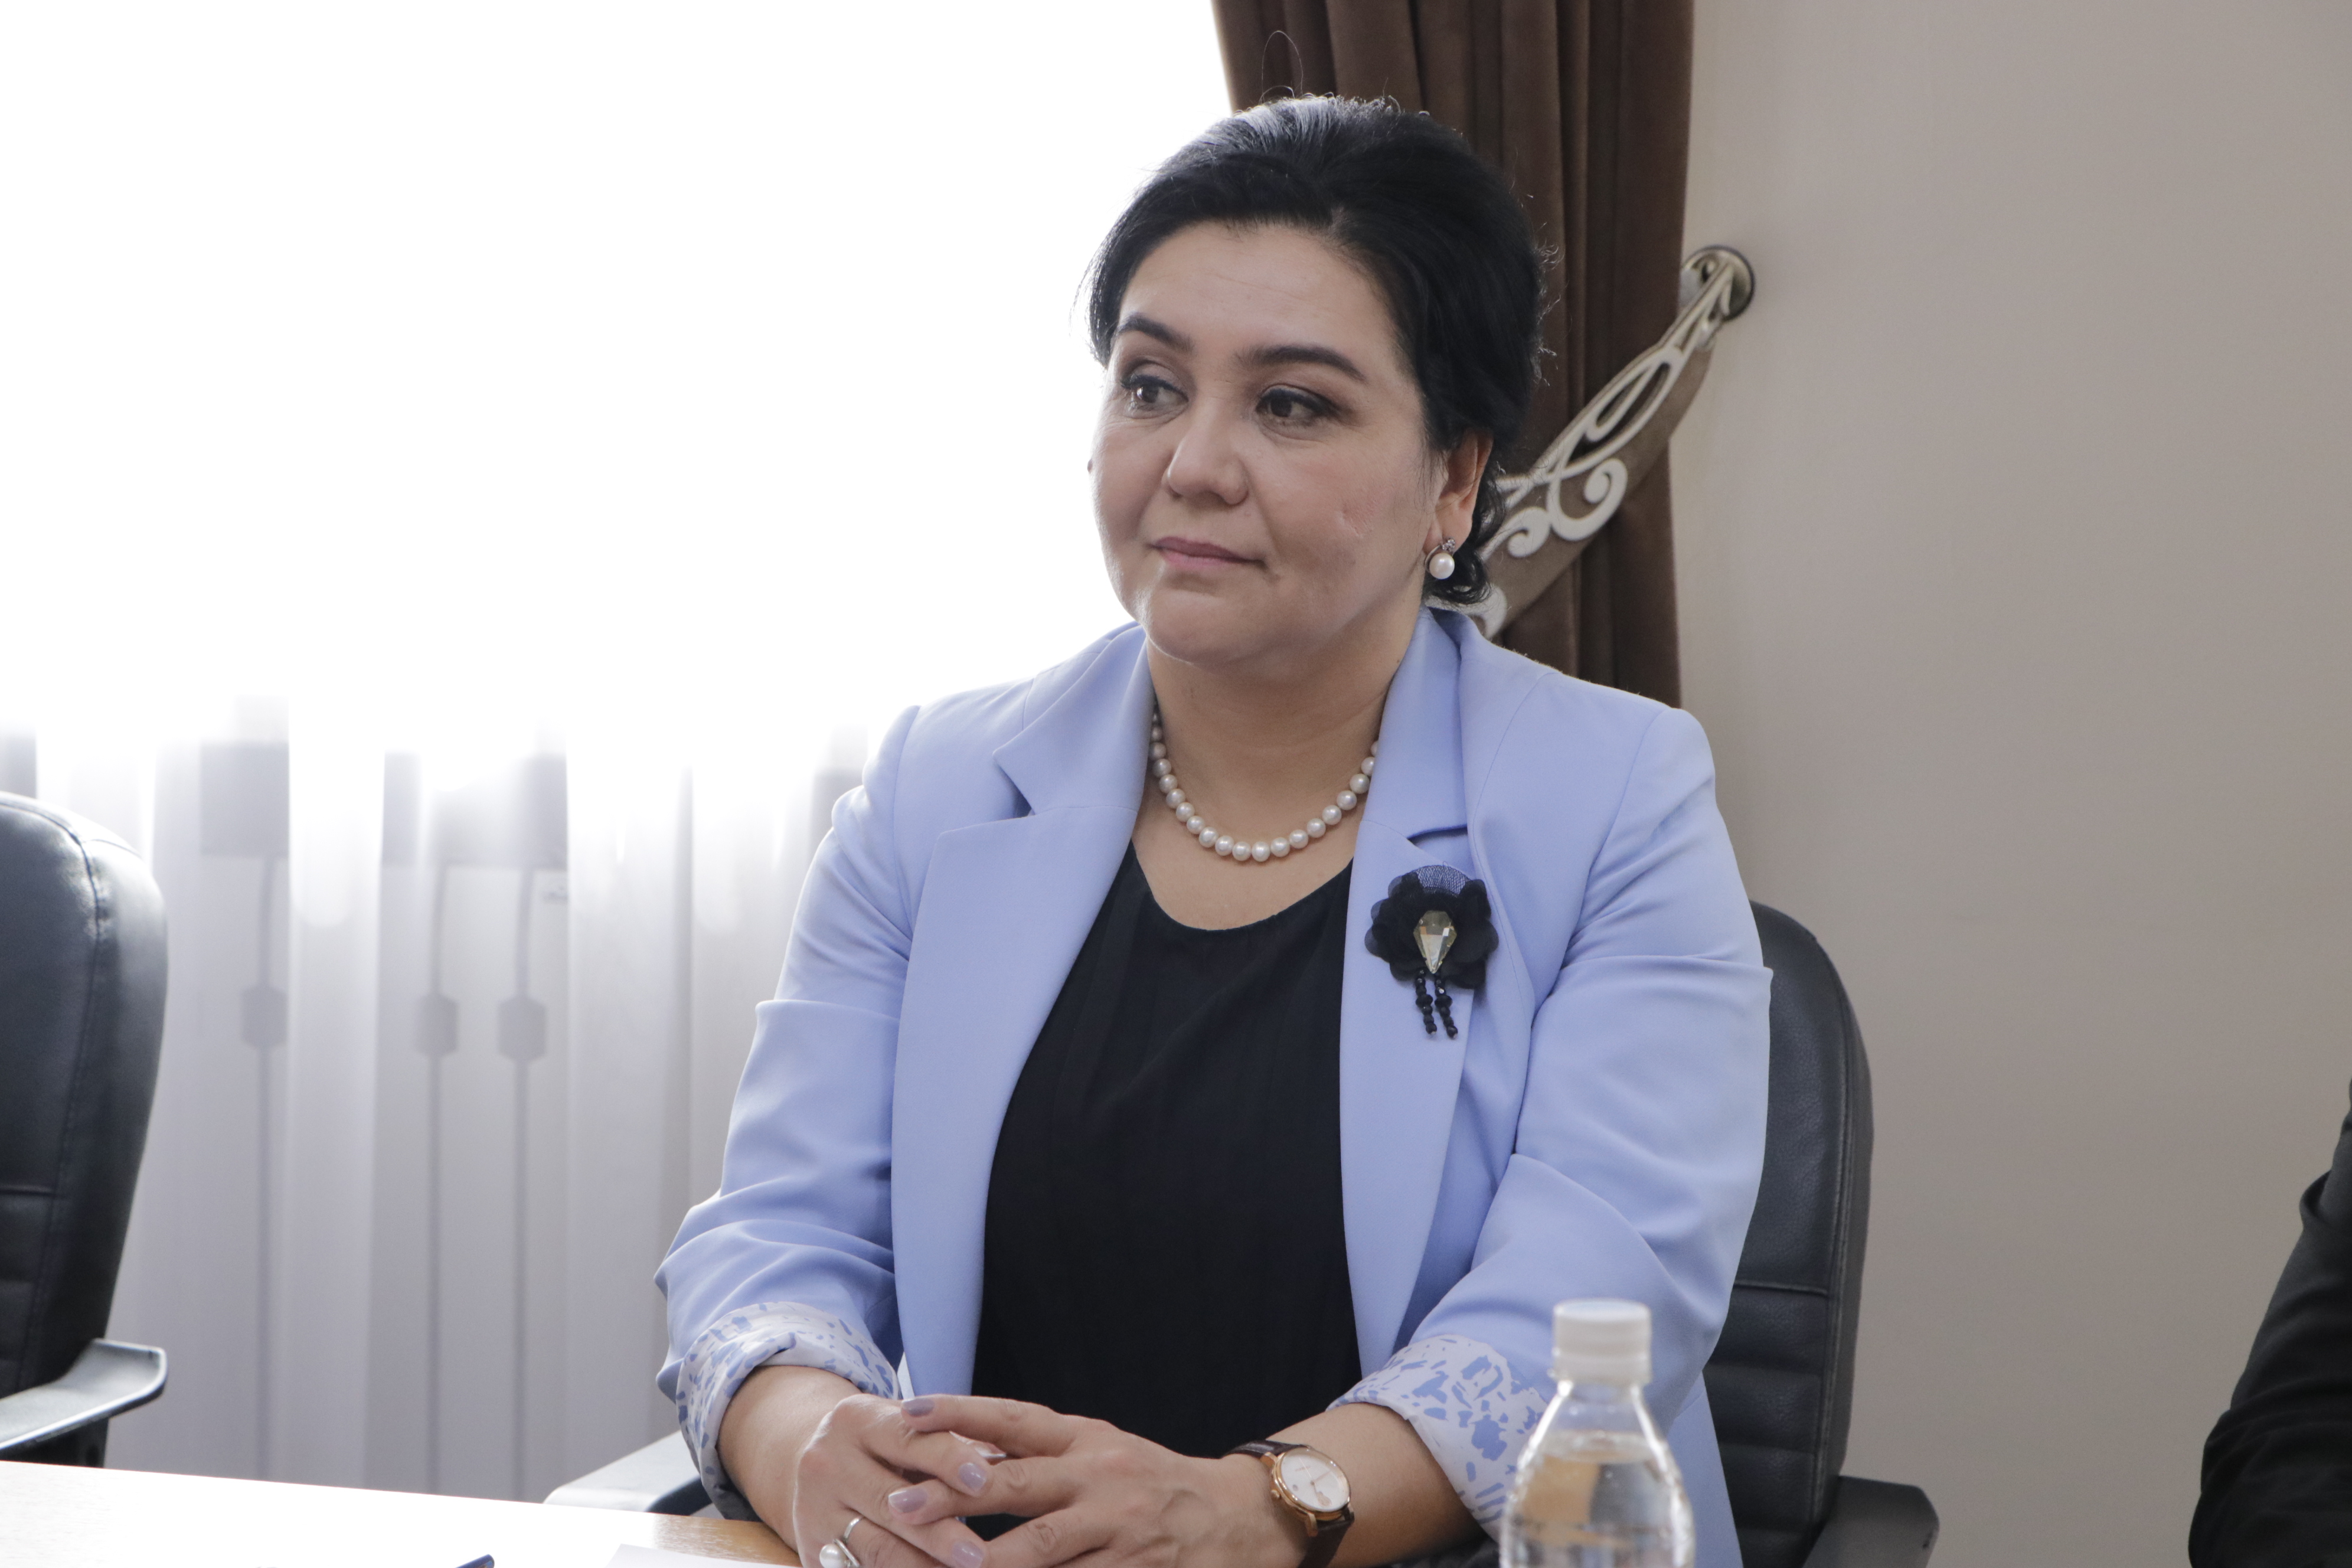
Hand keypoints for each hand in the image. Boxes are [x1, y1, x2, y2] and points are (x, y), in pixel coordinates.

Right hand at [719, 1366, 1004, 1567]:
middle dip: (939, 1533)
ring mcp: (813, 1509)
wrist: (813, 1463)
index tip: (986, 1480)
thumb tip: (1007, 1461)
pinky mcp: (811, 1548)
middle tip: (980, 1556)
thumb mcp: (906, 1429)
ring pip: (875, 1547)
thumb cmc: (883, 1445)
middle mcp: (827, 1461)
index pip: (907, 1439)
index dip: (948, 1460)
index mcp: (857, 1420)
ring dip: (920, 1567)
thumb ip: (950, 1441)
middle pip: (891, 1503)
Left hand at [893, 1395, 1303, 1567]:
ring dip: (987, 1558)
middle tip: (900, 1503)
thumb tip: (963, 1451)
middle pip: (1018, 1485)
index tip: (907, 1412)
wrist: (1233, 1518)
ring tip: (943, 1563)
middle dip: (955, 1496)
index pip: (1015, 1419)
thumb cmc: (1149, 1481)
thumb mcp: (1100, 1449)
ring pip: (1040, 1549)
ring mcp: (1116, 1531)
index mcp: (1086, 1439)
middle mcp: (1099, 1479)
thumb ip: (1041, 1452)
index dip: (961, 1413)